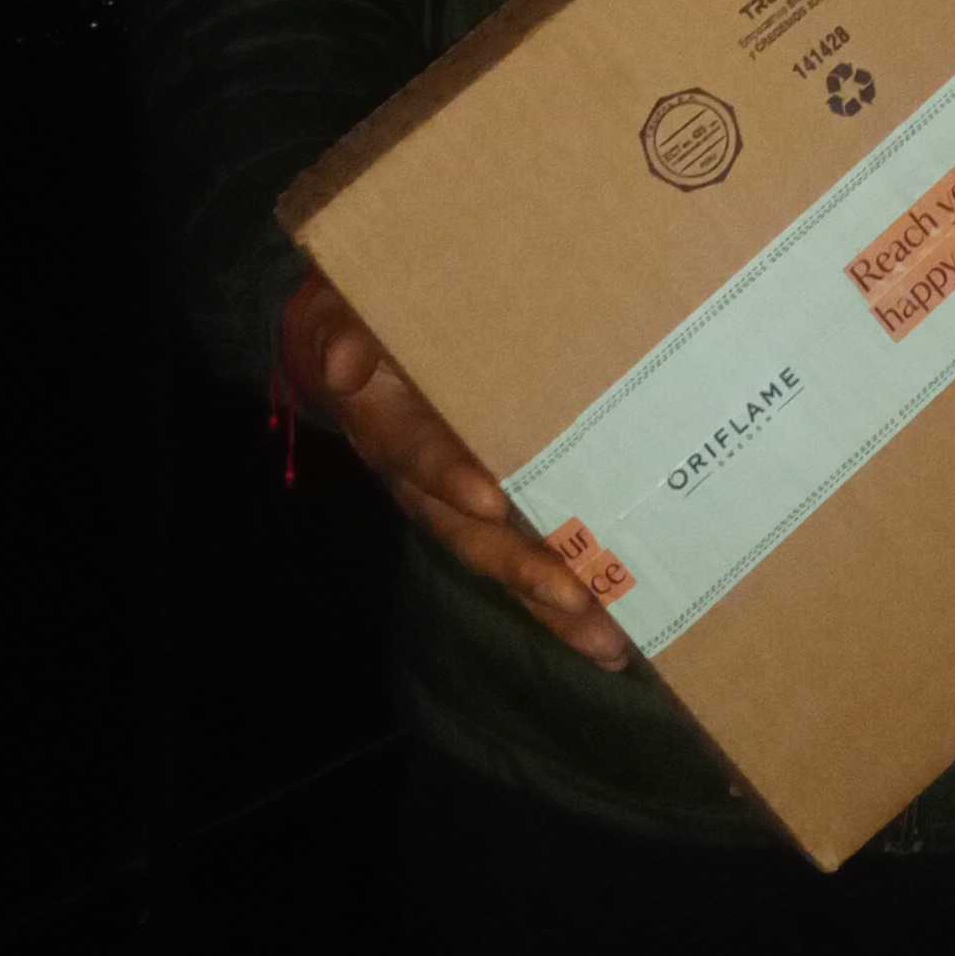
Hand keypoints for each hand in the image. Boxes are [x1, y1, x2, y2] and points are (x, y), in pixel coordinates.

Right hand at [278, 269, 626, 668]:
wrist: (343, 347)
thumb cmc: (356, 322)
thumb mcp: (339, 316)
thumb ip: (342, 334)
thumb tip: (342, 359)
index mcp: (384, 424)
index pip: (413, 452)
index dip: (446, 475)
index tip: (488, 499)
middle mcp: (417, 479)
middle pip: (466, 532)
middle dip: (521, 568)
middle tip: (574, 598)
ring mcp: (450, 502)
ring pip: (499, 558)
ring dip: (550, 601)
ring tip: (608, 638)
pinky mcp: (482, 512)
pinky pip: (518, 556)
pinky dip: (560, 597)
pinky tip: (614, 628)